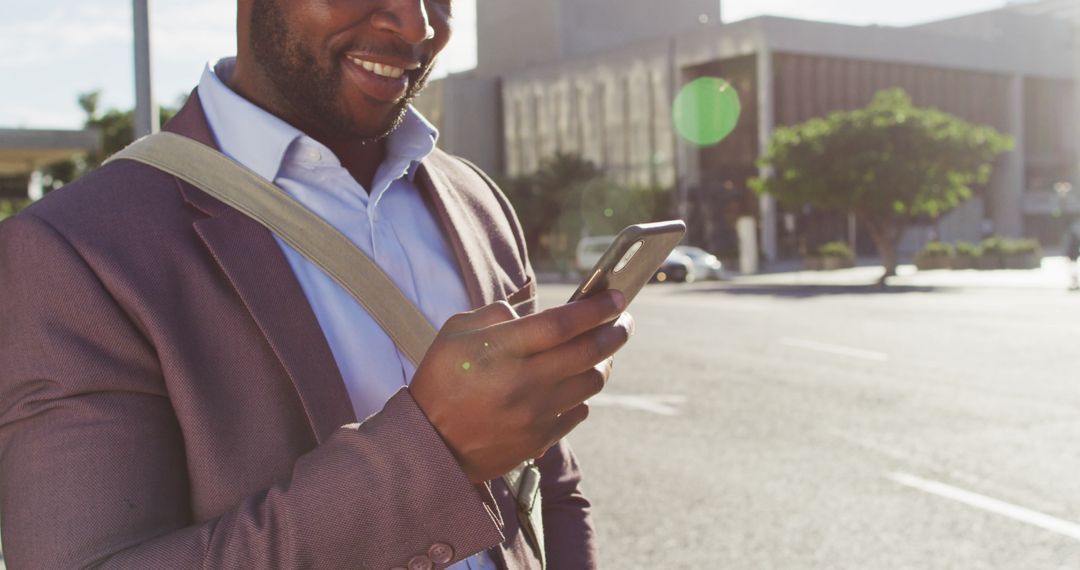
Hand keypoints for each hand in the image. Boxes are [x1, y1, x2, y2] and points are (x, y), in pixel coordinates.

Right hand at [409, 290, 632, 482]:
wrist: (429, 445)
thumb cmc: (440, 382)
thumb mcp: (454, 333)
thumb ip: (495, 314)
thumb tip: (529, 308)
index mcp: (502, 350)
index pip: (563, 323)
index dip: (596, 308)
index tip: (617, 298)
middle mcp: (524, 382)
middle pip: (588, 352)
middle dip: (615, 332)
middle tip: (624, 321)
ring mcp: (535, 414)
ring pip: (590, 382)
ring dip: (603, 363)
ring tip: (602, 351)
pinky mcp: (540, 439)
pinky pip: (578, 412)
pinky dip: (582, 395)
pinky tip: (574, 384)